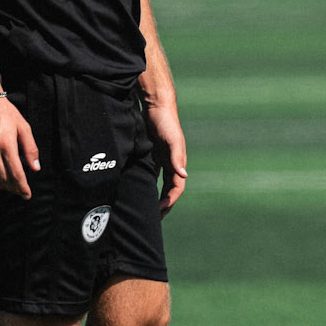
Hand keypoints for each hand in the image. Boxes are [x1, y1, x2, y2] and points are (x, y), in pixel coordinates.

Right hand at [0, 96, 39, 197]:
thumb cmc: (6, 113)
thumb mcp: (24, 127)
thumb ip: (30, 149)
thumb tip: (35, 168)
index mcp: (7, 145)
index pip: (16, 173)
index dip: (23, 187)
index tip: (27, 194)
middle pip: (3, 178)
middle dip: (13, 188)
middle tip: (20, 192)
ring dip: (1, 185)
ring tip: (10, 188)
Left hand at [143, 96, 187, 213]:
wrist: (156, 106)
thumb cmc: (166, 122)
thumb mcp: (172, 139)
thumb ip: (177, 157)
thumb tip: (184, 176)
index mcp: (177, 163)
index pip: (176, 188)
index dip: (170, 200)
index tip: (160, 210)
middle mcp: (172, 164)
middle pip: (170, 190)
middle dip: (165, 205)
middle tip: (155, 219)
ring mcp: (162, 160)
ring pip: (162, 185)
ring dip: (158, 198)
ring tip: (150, 211)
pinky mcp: (153, 155)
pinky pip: (153, 175)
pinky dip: (149, 185)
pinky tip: (141, 191)